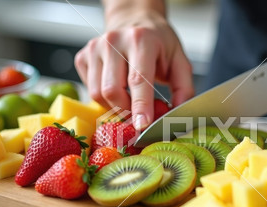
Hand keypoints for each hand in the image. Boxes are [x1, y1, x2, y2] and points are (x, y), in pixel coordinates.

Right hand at [75, 10, 193, 129]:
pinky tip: (117, 88)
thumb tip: (177, 112)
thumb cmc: (157, 43)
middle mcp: (114, 41)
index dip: (141, 106)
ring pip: (97, 94)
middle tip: (140, 113)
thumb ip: (183, 88)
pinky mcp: (83, 57)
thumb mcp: (179, 60)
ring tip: (129, 99)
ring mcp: (95, 48)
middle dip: (126, 109)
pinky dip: (103, 97)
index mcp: (141, 40)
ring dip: (114, 106)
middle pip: (112, 90)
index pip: (138, 79)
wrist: (134, 22)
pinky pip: (89, 89)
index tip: (143, 124)